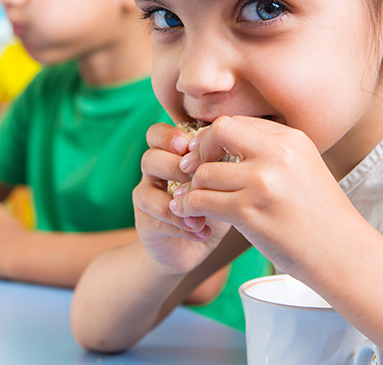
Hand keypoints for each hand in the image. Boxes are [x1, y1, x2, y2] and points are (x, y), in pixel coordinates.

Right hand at [133, 123, 231, 275]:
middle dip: (175, 166)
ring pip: (147, 191)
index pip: (157, 134)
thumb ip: (222, 165)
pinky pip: (156, 218)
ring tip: (202, 211)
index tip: (190, 147)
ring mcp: (147, 197)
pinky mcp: (145, 223)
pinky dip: (181, 224)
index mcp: (169, 156)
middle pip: (150, 157)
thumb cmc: (212, 207)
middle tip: (197, 179)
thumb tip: (237, 151)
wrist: (193, 247)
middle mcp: (154, 173)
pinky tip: (202, 231)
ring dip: (177, 198)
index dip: (170, 137)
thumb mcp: (221, 183)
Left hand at [169, 116, 360, 278]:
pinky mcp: (250, 212)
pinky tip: (190, 214)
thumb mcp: (302, 168)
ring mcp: (263, 182)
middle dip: (200, 150)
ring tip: (191, 199)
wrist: (343, 254)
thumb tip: (223, 142)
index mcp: (291, 139)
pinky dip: (190, 207)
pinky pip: (202, 200)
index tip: (207, 155)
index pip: (237, 122)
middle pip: (218, 132)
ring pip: (204, 172)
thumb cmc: (320, 216)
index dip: (214, 138)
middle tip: (193, 170)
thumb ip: (269, 153)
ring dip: (192, 188)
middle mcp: (277, 154)